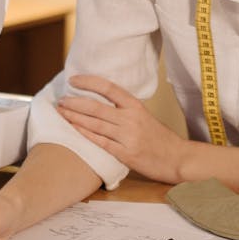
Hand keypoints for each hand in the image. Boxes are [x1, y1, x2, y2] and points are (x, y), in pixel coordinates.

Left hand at [57, 74, 188, 182]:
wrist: (177, 158)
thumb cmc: (160, 138)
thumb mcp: (145, 116)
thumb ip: (125, 110)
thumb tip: (100, 102)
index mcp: (136, 106)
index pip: (109, 88)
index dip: (89, 82)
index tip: (73, 80)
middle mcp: (131, 119)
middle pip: (97, 107)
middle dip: (75, 102)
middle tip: (60, 100)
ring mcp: (128, 137)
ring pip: (95, 124)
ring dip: (75, 118)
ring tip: (62, 113)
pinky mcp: (126, 154)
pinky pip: (101, 142)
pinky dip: (85, 135)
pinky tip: (74, 129)